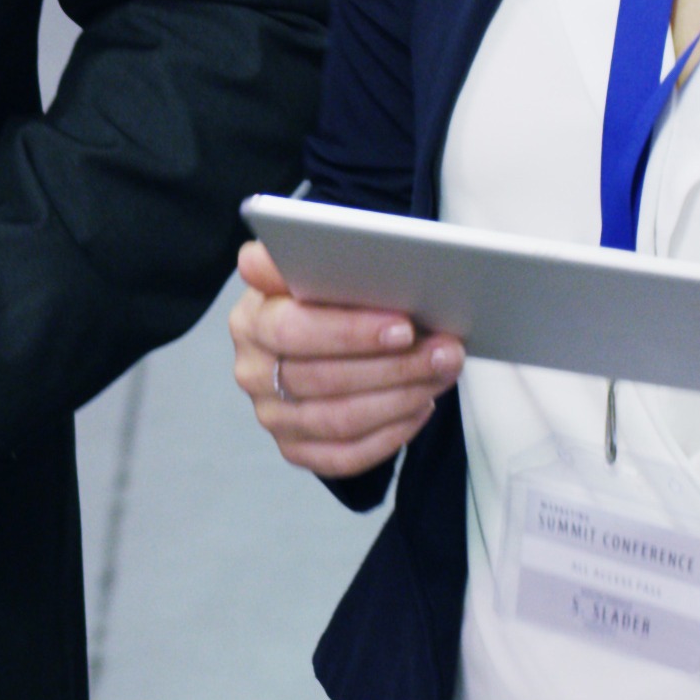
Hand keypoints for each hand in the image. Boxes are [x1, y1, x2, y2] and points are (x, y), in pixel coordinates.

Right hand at [225, 243, 458, 480]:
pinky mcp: (295, 449)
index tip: (404, 326)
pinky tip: (422, 407)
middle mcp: (252, 372)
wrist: (320, 330)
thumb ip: (303, 253)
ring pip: (340, 420)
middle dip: (394, 367)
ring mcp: (272, 416)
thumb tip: (285, 243)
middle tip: (448, 351)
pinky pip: (345, 456)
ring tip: (444, 374)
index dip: (350, 332)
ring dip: (402, 398)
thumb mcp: (313, 264)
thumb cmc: (325, 295)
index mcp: (251, 320)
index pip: (292, 331)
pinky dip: (391, 435)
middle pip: (323, 379)